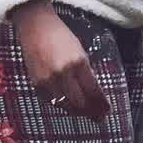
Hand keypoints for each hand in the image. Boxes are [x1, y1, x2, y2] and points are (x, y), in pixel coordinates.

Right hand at [12, 0, 109, 119]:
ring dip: (77, 111)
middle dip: (91, 112)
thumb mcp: (79, 50)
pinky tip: (69, 105)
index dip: (101, 104)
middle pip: (80, 103)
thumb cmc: (60, 35)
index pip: (93, 91)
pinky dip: (62, 105)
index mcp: (78, 62)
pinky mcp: (37, 83)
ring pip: (66, 105)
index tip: (107, 110)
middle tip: (99, 117)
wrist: (35, 26)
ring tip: (86, 113)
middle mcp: (63, 73)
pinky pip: (52, 101)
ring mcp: (48, 79)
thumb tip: (93, 92)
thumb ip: (86, 71)